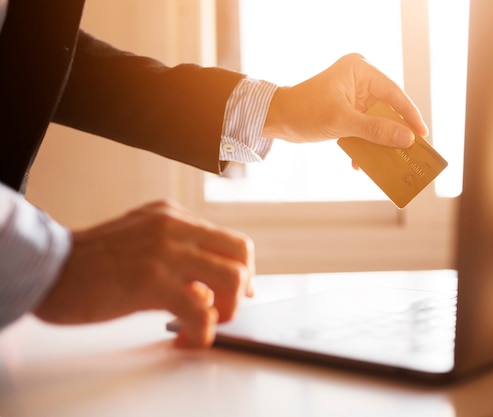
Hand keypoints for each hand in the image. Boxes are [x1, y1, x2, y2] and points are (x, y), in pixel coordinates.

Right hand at [33, 200, 254, 348]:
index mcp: (172, 216)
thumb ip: (177, 254)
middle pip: (241, 252)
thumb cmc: (90, 262)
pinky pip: (201, 312)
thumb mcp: (141, 239)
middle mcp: (174, 227)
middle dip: (243, 287)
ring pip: (232, 278)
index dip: (242, 271)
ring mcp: (165, 252)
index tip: (235, 294)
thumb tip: (208, 288)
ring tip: (204, 325)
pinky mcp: (152, 281)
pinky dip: (202, 334)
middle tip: (224, 310)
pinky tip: (184, 340)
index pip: (229, 240)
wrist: (48, 269)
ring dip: (227, 311)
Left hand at [262, 53, 428, 146]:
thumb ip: (376, 130)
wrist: (277, 119)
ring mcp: (354, 95)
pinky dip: (364, 143)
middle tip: (410, 151)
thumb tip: (406, 139)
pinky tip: (360, 162)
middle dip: (395, 131)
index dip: (409, 115)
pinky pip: (364, 127)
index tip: (422, 135)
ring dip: (379, 141)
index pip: (394, 93)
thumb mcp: (343, 122)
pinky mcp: (347, 110)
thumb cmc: (305, 112)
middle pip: (388, 108)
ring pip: (377, 120)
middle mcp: (360, 79)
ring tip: (389, 160)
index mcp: (360, 70)